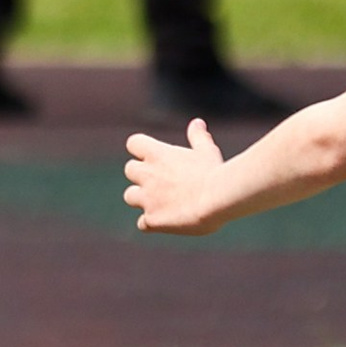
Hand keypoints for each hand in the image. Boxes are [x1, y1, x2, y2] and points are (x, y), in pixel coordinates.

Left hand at [124, 118, 231, 234]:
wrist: (216, 200)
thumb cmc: (213, 173)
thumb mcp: (206, 151)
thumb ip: (198, 137)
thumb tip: (196, 123)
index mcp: (157, 154)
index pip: (133, 143)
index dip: (141, 149)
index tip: (155, 156)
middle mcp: (147, 174)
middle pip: (129, 169)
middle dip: (141, 175)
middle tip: (162, 181)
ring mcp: (147, 198)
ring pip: (129, 196)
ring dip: (141, 198)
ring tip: (162, 202)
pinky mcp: (152, 219)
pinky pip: (142, 224)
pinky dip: (151, 223)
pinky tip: (166, 222)